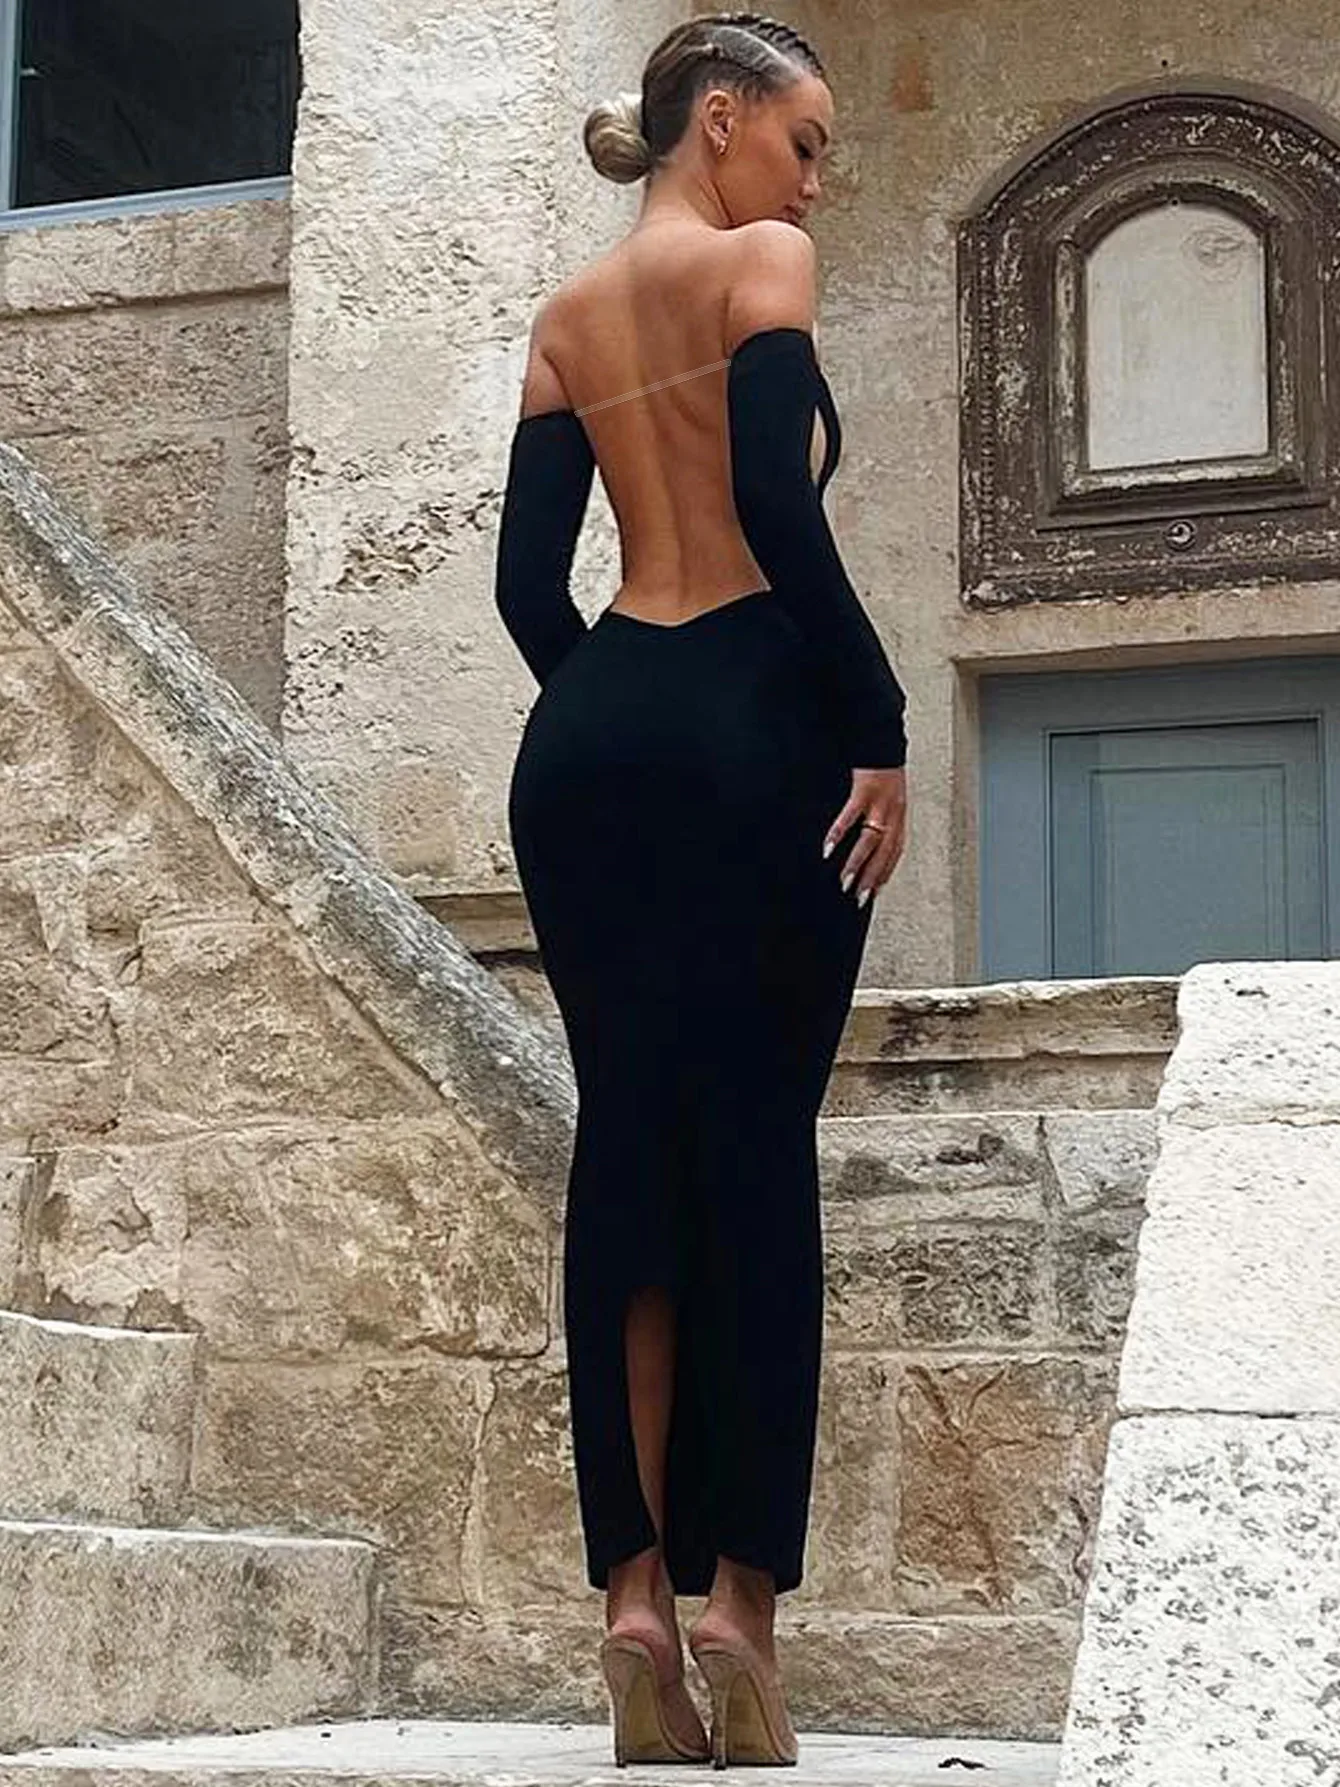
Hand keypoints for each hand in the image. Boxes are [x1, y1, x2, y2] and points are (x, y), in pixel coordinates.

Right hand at [823, 767, 906, 906]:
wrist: (882, 739)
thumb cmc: (882, 769)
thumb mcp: (889, 795)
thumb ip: (882, 816)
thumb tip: (871, 838)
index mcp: (899, 815)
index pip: (894, 852)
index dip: (885, 873)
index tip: (875, 893)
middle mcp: (893, 812)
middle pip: (884, 852)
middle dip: (872, 877)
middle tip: (859, 898)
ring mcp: (879, 802)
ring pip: (870, 840)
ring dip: (857, 863)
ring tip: (845, 881)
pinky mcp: (863, 790)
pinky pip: (850, 817)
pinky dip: (838, 834)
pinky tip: (828, 849)